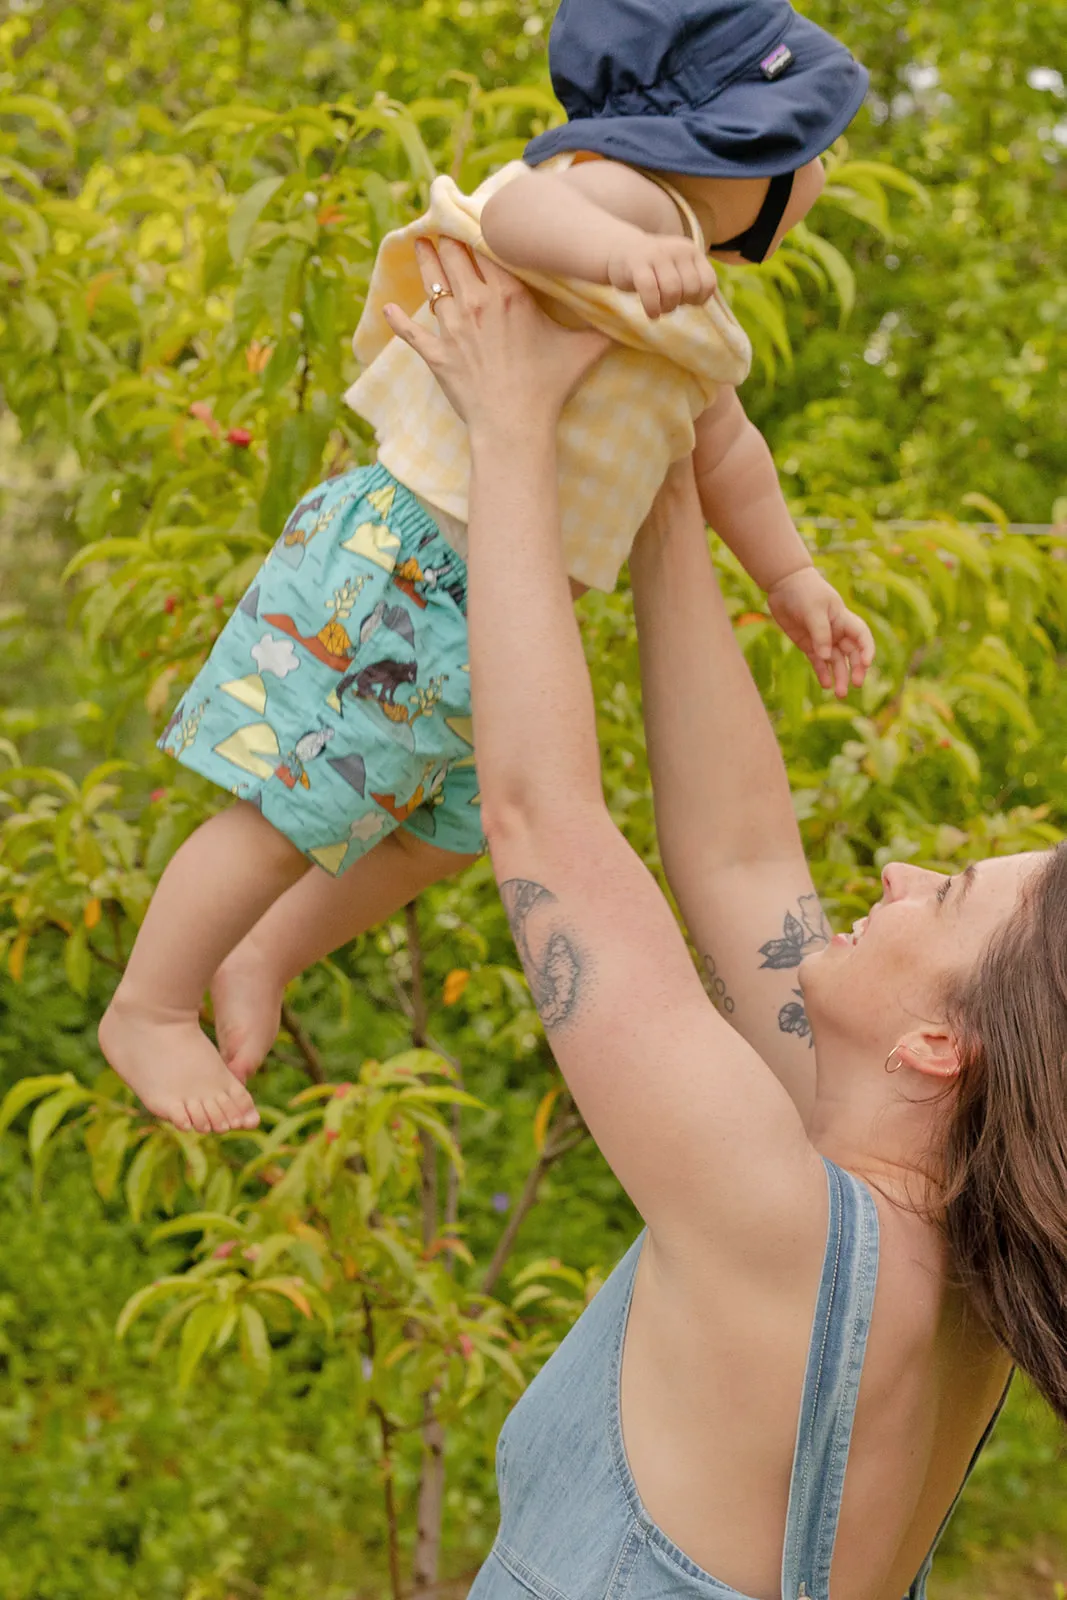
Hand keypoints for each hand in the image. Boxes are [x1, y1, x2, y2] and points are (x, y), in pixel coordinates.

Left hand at [383, 239, 611, 438]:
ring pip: (432, 284)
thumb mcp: (583, 351)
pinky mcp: (436, 355)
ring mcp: (453, 328)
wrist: (514, 425)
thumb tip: (633, 315)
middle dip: (445, 238)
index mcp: (510, 295)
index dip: (478, 230)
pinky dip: (397, 321)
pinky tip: (387, 308)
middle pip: (455, 258)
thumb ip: (605, 328)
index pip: (488, 249)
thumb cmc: (548, 387)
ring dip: (424, 263)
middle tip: (439, 224)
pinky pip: (411, 332)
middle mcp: (477, 303)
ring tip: (418, 245)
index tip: (472, 216)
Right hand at [606, 232, 717, 318]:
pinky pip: (649, 289)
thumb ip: (692, 283)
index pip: (708, 283)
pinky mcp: (637, 263)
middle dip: (681, 303)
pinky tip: (651, 314)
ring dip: (667, 308)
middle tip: (668, 304)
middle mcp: (678, 250)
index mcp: (692, 252)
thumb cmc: (654, 269)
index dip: (698, 300)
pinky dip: (652, 307)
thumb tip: (698, 302)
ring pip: (672, 290)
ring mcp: (657, 254)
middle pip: (691, 289)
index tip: (685, 301)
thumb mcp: (678, 271)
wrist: (620, 251)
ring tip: (659, 309)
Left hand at [766, 567, 874, 698]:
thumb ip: (820, 633)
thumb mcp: (813, 610)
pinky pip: (819, 662)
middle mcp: (837, 631)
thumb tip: (825, 657)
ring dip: (840, 676)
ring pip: (836, 661)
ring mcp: (823, 639)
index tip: (866, 663)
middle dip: (855, 669)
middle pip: (851, 653)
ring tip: (840, 694)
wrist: (784, 584)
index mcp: (844, 619)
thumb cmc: (804, 591)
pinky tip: (826, 685)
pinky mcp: (809, 645)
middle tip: (855, 684)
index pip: (862, 637)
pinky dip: (823, 673)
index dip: (867, 650)